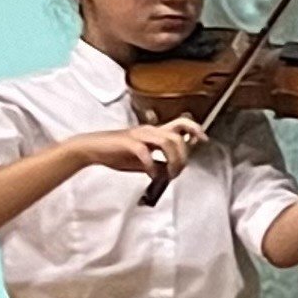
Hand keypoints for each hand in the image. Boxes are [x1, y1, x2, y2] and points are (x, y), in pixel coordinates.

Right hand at [72, 116, 206, 177]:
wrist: (92, 148)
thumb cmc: (117, 153)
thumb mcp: (143, 159)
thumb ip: (159, 162)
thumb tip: (172, 170)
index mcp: (155, 132)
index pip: (180, 123)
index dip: (195, 129)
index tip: (204, 139)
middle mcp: (149, 130)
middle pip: (177, 136)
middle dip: (183, 156)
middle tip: (178, 171)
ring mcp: (139, 135)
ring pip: (166, 142)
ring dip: (172, 160)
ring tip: (168, 174)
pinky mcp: (128, 142)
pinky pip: (145, 153)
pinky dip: (152, 165)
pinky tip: (151, 174)